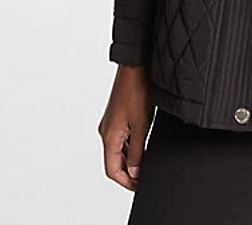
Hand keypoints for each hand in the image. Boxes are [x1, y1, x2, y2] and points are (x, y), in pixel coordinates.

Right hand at [98, 63, 153, 190]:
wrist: (135, 65)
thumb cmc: (136, 90)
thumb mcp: (142, 125)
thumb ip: (137, 151)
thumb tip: (134, 171)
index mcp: (109, 136)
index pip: (112, 170)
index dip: (126, 181)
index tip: (138, 185)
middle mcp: (106, 131)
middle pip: (113, 161)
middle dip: (128, 172)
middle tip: (144, 176)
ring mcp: (110, 123)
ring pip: (117, 149)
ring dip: (129, 158)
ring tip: (145, 162)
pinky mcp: (116, 115)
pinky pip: (120, 138)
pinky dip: (129, 146)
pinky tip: (142, 144)